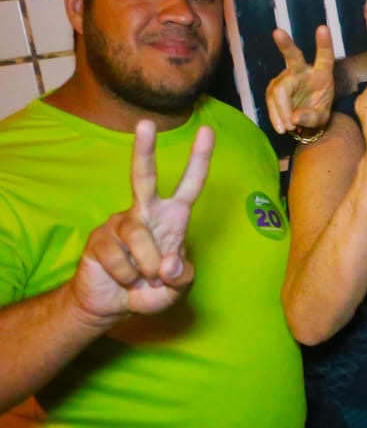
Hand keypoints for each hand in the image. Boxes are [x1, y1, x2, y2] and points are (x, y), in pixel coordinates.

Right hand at [71, 120, 214, 323]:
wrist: (113, 304)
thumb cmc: (152, 288)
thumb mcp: (177, 288)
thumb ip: (181, 278)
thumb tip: (167, 263)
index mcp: (173, 218)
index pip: (190, 185)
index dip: (199, 160)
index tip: (207, 131)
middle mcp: (146, 213)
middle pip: (144, 178)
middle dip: (144, 151)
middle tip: (146, 124)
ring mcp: (119, 223)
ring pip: (137, 235)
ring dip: (146, 265)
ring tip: (145, 279)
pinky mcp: (98, 239)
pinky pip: (117, 256)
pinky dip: (127, 276)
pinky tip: (125, 280)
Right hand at [265, 25, 334, 134]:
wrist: (305, 120)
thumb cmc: (318, 112)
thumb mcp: (321, 118)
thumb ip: (311, 117)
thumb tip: (294, 118)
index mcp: (322, 74)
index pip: (324, 57)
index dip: (324, 43)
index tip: (323, 28)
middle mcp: (303, 71)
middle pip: (294, 58)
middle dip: (286, 45)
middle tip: (278, 32)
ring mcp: (286, 78)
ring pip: (279, 90)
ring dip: (282, 111)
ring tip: (290, 128)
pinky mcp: (274, 88)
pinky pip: (271, 101)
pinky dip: (276, 116)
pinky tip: (282, 127)